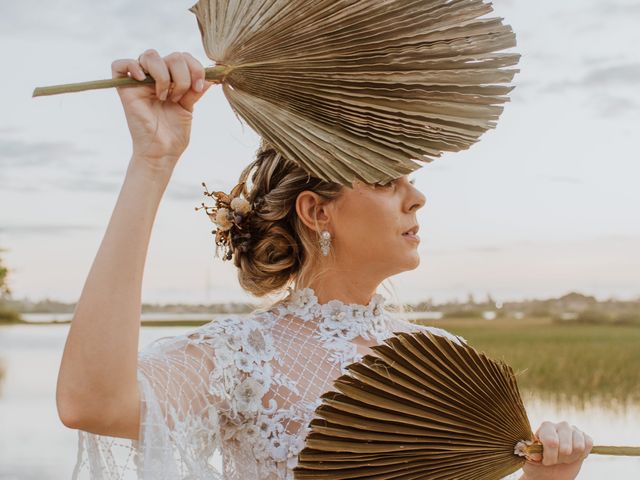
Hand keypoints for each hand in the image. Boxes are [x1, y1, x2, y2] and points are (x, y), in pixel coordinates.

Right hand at [111, 49, 213, 171]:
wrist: (162, 152)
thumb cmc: (174, 133)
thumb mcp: (189, 108)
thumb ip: (195, 89)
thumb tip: (211, 77)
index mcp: (172, 79)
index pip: (183, 57)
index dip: (195, 67)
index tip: (198, 87)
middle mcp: (156, 77)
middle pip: (171, 56)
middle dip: (182, 75)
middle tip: (179, 97)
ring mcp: (140, 82)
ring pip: (150, 56)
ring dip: (163, 75)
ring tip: (165, 97)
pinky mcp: (125, 90)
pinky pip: (120, 65)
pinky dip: (132, 67)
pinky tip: (143, 81)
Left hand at [522, 421, 592, 479]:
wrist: (551, 469)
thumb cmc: (539, 462)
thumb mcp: (530, 459)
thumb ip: (530, 454)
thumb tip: (534, 454)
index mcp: (546, 426)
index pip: (551, 441)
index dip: (550, 456)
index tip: (545, 461)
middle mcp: (561, 425)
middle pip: (565, 447)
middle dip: (560, 458)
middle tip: (555, 460)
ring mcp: (574, 430)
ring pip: (578, 446)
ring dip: (571, 458)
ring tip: (564, 457)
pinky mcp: (585, 437)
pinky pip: (588, 444)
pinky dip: (581, 455)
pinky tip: (574, 455)